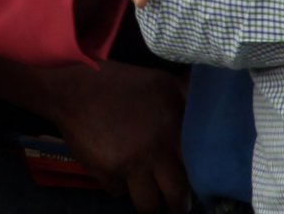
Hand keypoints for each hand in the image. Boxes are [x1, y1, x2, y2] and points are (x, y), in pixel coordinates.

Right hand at [37, 59, 189, 213]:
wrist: (72, 88)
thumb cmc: (119, 83)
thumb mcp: (159, 82)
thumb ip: (186, 99)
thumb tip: (211, 112)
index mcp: (174, 127)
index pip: (199, 168)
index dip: (200, 180)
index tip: (197, 184)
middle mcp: (157, 150)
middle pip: (177, 197)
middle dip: (176, 206)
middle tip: (174, 205)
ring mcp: (131, 164)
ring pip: (148, 205)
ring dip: (148, 203)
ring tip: (148, 200)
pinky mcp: (107, 173)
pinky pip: (117, 192)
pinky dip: (118, 186)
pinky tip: (115, 171)